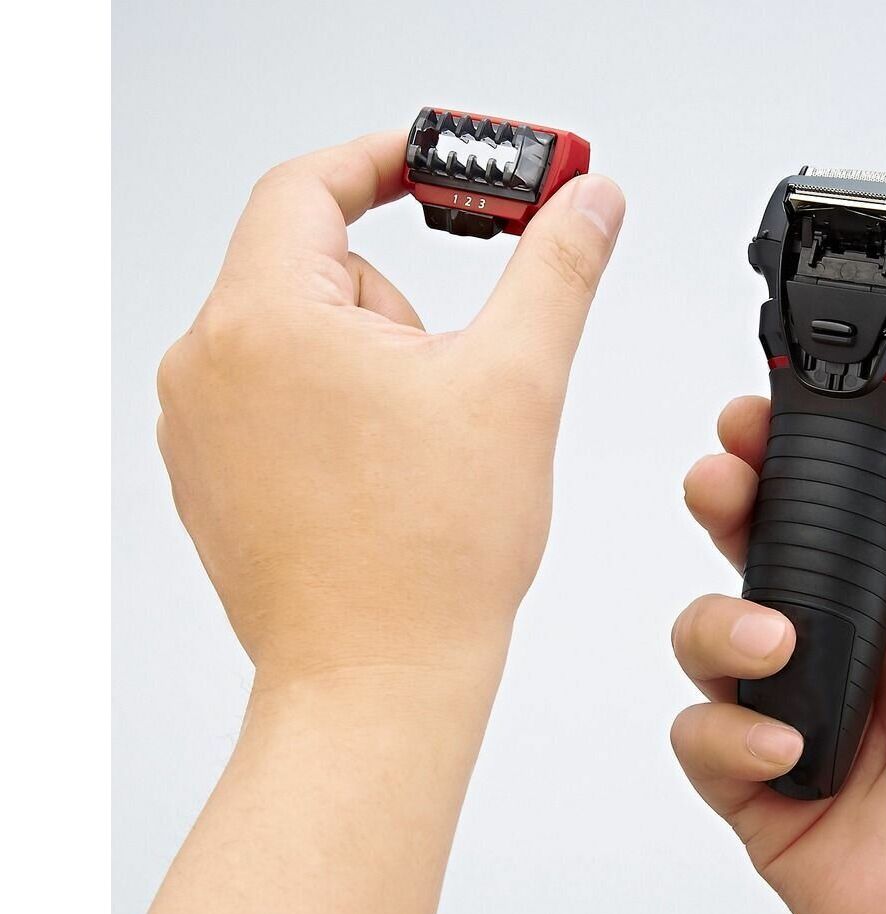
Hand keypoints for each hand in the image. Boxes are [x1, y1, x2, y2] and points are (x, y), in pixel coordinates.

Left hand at [119, 132, 623, 913]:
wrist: (379, 684)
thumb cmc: (433, 558)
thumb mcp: (517, 383)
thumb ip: (557, 267)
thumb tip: (587, 202)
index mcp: (265, 320)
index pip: (311, 186)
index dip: (385, 163)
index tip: (438, 170)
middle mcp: (210, 365)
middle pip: (316, 270)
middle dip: (398, 307)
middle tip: (452, 379)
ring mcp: (203, 427)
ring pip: (304, 337)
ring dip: (374, 364)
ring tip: (420, 450)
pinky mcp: (215, 475)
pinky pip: (281, 397)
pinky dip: (339, 411)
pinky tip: (385, 477)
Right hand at [670, 396, 885, 913]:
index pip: (831, 518)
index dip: (787, 466)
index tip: (757, 425)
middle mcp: (840, 657)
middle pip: (753, 562)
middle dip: (724, 510)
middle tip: (720, 485)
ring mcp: (795, 722)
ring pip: (708, 643)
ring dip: (719, 625)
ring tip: (773, 644)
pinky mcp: (762, 794)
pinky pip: (704, 743)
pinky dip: (726, 734)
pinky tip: (782, 747)